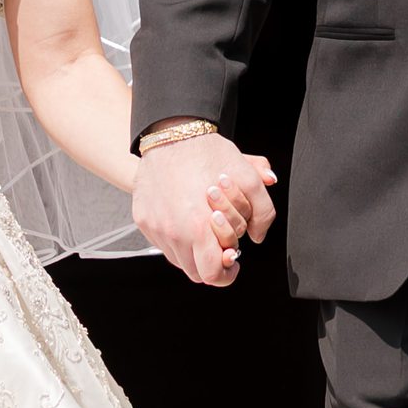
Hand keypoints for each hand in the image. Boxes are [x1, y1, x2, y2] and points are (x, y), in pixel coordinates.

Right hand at [132, 133, 276, 288]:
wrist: (171, 133)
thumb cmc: (206, 153)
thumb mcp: (246, 176)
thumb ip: (263, 210)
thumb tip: (258, 236)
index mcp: (199, 227)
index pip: (212, 274)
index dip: (227, 273)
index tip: (231, 260)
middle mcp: (173, 232)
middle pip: (196, 272)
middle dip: (212, 261)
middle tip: (220, 242)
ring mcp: (155, 228)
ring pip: (178, 260)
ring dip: (194, 252)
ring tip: (203, 227)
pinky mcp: (143, 220)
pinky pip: (163, 243)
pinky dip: (177, 239)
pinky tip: (186, 219)